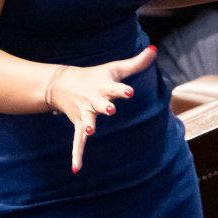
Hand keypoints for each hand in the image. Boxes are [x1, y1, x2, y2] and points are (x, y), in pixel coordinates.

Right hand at [49, 46, 156, 172]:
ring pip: (87, 119)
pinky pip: (77, 141)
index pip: (115, 88)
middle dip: (105, 106)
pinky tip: (76, 168)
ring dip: (88, 125)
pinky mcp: (79, 123)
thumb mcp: (116, 68)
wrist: (62, 83)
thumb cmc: (96, 75)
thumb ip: (137, 62)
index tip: (129, 92)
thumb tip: (155, 49)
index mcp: (105, 87)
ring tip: (89, 131)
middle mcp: (94, 100)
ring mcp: (85, 112)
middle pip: (100, 103)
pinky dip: (77, 154)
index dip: (122, 90)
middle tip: (110, 110)